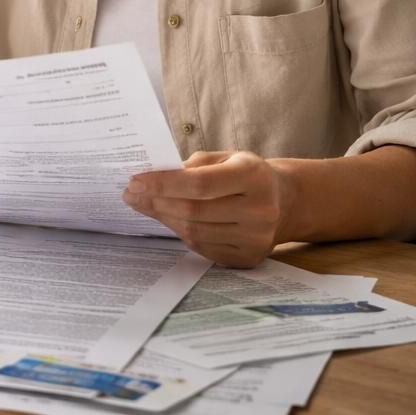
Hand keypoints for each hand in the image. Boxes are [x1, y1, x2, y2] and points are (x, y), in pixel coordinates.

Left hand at [122, 150, 292, 267]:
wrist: (284, 201)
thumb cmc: (245, 173)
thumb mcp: (225, 157)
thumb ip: (191, 166)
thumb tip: (150, 179)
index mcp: (253, 176)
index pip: (198, 184)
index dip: (162, 184)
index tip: (134, 180)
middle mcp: (260, 210)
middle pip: (193, 211)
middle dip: (156, 202)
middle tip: (131, 194)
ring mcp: (257, 238)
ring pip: (195, 232)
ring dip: (164, 218)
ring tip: (145, 205)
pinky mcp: (249, 258)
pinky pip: (204, 248)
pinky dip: (181, 233)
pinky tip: (169, 219)